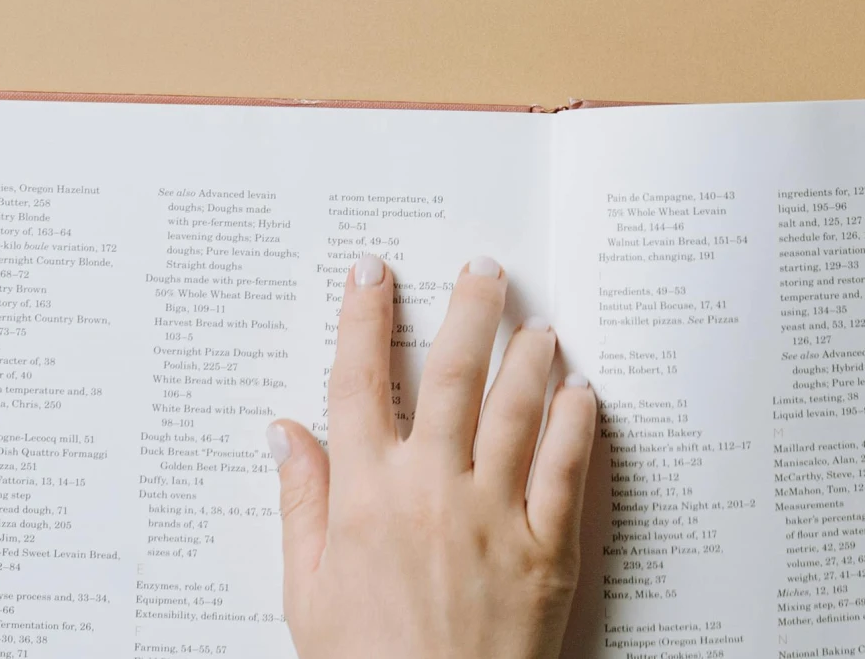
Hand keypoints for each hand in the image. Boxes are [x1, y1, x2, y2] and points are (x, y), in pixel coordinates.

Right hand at [269, 254, 597, 658]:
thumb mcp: (308, 594)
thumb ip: (302, 506)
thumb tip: (284, 434)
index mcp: (366, 498)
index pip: (359, 385)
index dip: (363, 321)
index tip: (371, 273)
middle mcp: (431, 490)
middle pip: (451, 375)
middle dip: (468, 311)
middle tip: (485, 269)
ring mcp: (494, 514)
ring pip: (516, 407)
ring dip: (529, 355)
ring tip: (538, 324)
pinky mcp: (546, 546)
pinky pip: (566, 466)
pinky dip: (575, 420)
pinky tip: (580, 392)